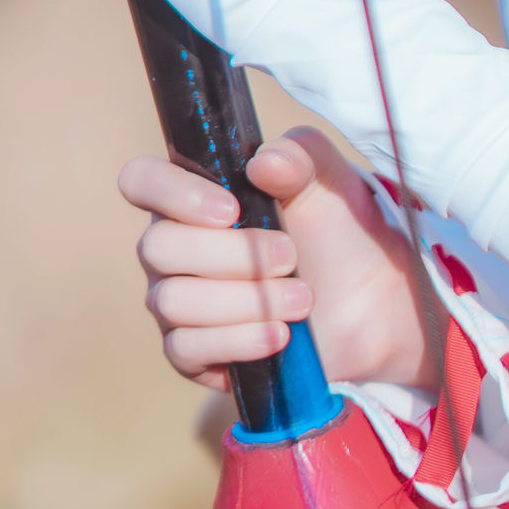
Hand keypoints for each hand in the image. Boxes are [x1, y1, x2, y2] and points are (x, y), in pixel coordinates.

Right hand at [122, 126, 433, 393]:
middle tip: (291, 257)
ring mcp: (175, 302)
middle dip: (232, 254)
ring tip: (302, 300)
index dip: (171, 192)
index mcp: (194, 195)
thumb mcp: (330, 182)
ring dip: (246, 300)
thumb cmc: (337, 230)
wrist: (368, 301)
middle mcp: (173, 247)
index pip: (141, 180)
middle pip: (158, 247)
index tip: (231, 209)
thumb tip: (262, 163)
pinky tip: (280, 335)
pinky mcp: (191, 353)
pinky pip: (186, 349)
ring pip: (173, 301)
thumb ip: (301, 156)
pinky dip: (238, 340)